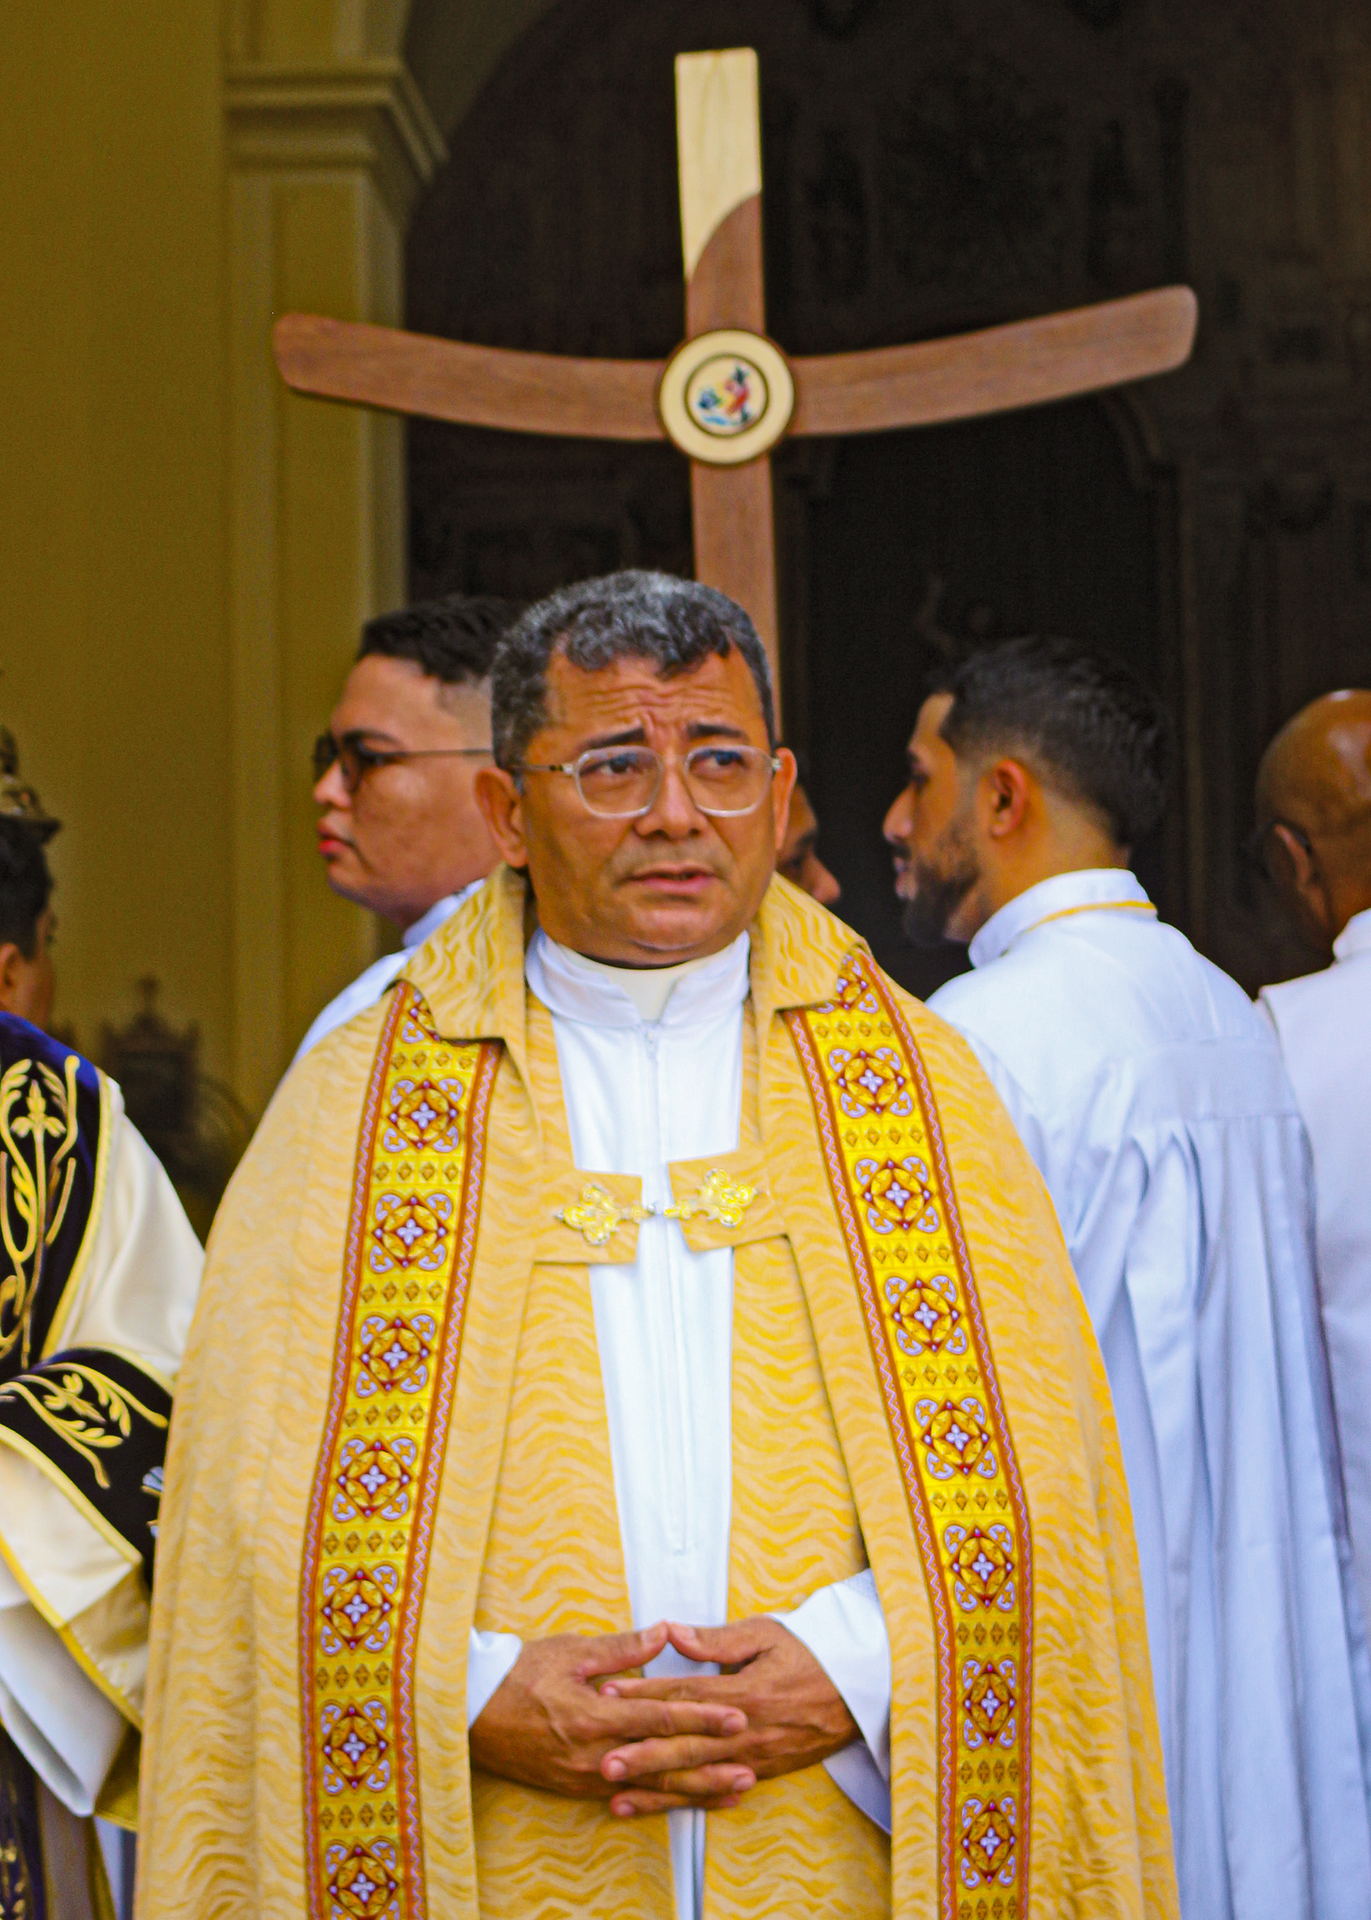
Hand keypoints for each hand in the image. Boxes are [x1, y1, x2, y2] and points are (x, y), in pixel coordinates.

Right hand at [468, 1623, 756, 1809]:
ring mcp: (585, 1776)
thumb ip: (624, 1648)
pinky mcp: (576, 1788)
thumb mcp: (572, 1651)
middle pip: (664, 1763)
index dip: (702, 1719)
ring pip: (651, 1788)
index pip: (661, 1718)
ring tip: (733, 1791)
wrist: (471, 1712)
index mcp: (596, 1714)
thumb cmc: (520, 1674)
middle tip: (750, 1763)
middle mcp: (594, 1753)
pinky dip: (662, 1800)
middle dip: (710, 1764)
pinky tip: (684, 1803)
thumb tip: (666, 1632)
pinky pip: (628, 1797)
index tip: (737, 1717)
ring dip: (694, 1791)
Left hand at [597, 1616, 858, 1816]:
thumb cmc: (807, 1655)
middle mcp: (745, 1731)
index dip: (645, 1694)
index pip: (684, 1693)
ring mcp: (751, 1758)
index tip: (609, 1693)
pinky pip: (714, 1791)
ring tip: (616, 1793)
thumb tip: (673, 1632)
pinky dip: (682, 1801)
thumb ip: (717, 1638)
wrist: (854, 1693)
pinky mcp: (758, 1773)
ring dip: (655, 1786)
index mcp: (744, 1692)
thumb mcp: (765, 1634)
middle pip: (685, 1744)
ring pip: (696, 1775)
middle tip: (603, 1761)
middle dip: (641, 1753)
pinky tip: (654, 1807)